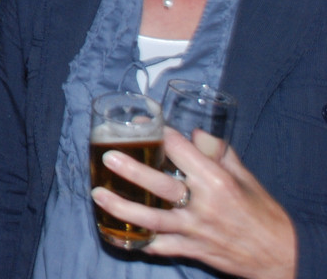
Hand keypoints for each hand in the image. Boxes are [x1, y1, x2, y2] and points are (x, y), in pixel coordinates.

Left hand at [91, 127, 296, 278]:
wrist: (280, 254)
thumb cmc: (262, 211)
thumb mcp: (244, 177)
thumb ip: (219, 153)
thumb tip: (196, 132)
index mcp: (218, 181)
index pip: (182, 151)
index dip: (160, 135)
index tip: (142, 124)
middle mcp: (205, 204)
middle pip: (162, 185)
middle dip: (132, 171)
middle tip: (108, 157)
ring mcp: (196, 230)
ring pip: (154, 219)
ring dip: (123, 208)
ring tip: (98, 195)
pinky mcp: (193, 250)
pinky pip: (160, 247)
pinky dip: (137, 240)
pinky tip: (114, 232)